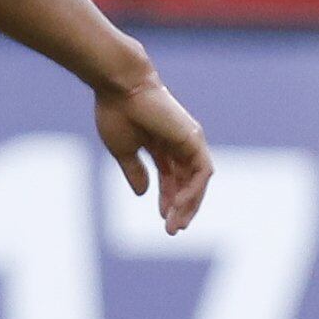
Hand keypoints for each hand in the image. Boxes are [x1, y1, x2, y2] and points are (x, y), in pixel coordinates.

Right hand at [95, 78, 212, 233]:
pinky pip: (201, 172)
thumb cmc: (117, 112)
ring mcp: (189, 140)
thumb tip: (142, 193)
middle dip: (181, 207)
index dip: (169, 199)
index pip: (172, 177)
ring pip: (196, 180)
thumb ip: (134, 171)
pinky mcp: (193, 138)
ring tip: (175, 224)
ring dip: (188, 204)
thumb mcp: (123, 150)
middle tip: (172, 230)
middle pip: (187, 181)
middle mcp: (179, 142)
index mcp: (162, 143)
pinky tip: (180, 206)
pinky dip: (193, 191)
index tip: (164, 219)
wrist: (120, 87)